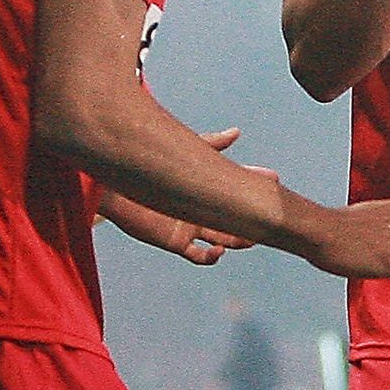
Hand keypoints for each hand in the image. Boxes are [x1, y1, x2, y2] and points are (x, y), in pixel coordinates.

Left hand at [98, 128, 267, 265]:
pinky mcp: (175, 241)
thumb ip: (212, 144)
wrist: (116, 188)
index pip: (237, 190)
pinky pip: (198, 255)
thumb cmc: (149, 166)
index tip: (273, 182)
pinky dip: (211, 257)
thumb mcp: (186, 153)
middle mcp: (201, 210)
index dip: (254, 188)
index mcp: (206, 189)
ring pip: (222, 239)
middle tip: (269, 222)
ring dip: (238, 241)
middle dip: (253, 222)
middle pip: (234, 220)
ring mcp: (189, 227)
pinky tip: (218, 250)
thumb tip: (237, 132)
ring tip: (251, 240)